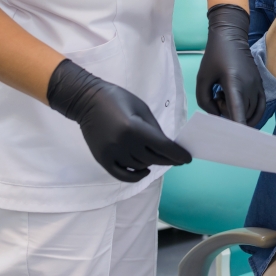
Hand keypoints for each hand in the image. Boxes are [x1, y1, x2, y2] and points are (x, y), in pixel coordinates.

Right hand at [46, 59, 190, 181]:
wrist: (87, 101)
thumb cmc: (117, 99)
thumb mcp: (141, 108)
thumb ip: (155, 129)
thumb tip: (167, 146)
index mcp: (134, 128)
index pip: (162, 147)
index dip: (177, 154)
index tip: (187, 158)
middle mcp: (123, 144)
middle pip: (153, 158)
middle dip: (169, 159)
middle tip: (178, 159)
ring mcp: (112, 154)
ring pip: (140, 166)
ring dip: (152, 162)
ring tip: (157, 156)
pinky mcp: (103, 160)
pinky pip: (123, 175)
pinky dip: (136, 176)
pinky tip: (144, 170)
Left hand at [196, 4, 265, 124]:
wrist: (230, 36)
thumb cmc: (214, 56)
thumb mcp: (202, 78)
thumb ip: (205, 101)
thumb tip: (216, 116)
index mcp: (233, 82)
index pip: (238, 111)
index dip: (238, 128)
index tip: (236, 140)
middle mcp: (249, 86)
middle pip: (242, 115)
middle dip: (229, 116)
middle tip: (218, 100)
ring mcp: (257, 85)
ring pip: (251, 113)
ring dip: (239, 113)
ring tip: (226, 99)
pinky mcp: (260, 84)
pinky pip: (261, 107)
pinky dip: (253, 115)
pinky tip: (241, 111)